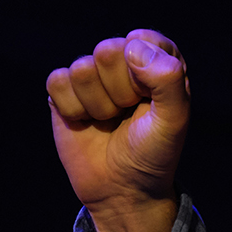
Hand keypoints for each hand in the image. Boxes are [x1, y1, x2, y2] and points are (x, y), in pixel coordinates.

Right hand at [47, 31, 187, 216]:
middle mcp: (123, 60)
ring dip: (97, 105)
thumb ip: (168, 79)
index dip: (144, 75)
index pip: (142, 40)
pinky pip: (57, 82)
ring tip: (109, 122)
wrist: (123, 191)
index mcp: (156, 59)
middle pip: (108, 50)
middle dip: (119, 92)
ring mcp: (93, 74)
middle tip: (128, 115)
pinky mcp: (65, 90)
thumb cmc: (153, 155)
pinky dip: (72, 110)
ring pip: (82, 69)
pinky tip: (86, 123)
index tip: (149, 102)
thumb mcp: (174, 121)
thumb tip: (131, 47)